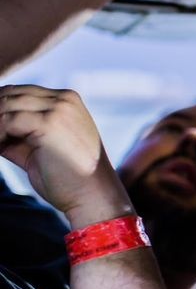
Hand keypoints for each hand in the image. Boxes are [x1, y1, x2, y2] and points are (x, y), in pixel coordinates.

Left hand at [0, 86, 130, 228]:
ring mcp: (59, 110)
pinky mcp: (50, 123)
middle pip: (12, 94)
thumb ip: (21, 133)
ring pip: (7, 105)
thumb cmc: (70, 178)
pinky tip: (0, 148)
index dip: (0, 108)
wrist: (93, 196)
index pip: (21, 92)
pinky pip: (7, 121)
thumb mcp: (44, 148)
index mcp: (68, 101)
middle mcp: (64, 100)